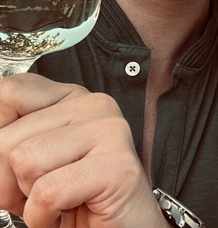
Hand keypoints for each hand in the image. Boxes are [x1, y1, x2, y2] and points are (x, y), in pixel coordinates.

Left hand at [0, 74, 165, 227]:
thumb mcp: (31, 163)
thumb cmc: (74, 201)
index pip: (10, 91)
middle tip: (40, 193)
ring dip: (29, 198)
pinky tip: (67, 212)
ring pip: (25, 160)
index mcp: (71, 98)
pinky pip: (47, 192)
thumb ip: (9, 140)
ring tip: (57, 200)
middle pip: (7, 138)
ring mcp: (109, 131)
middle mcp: (94, 105)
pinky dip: (44, 216)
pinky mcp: (117, 165)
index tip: (9, 165)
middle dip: (8, 182)